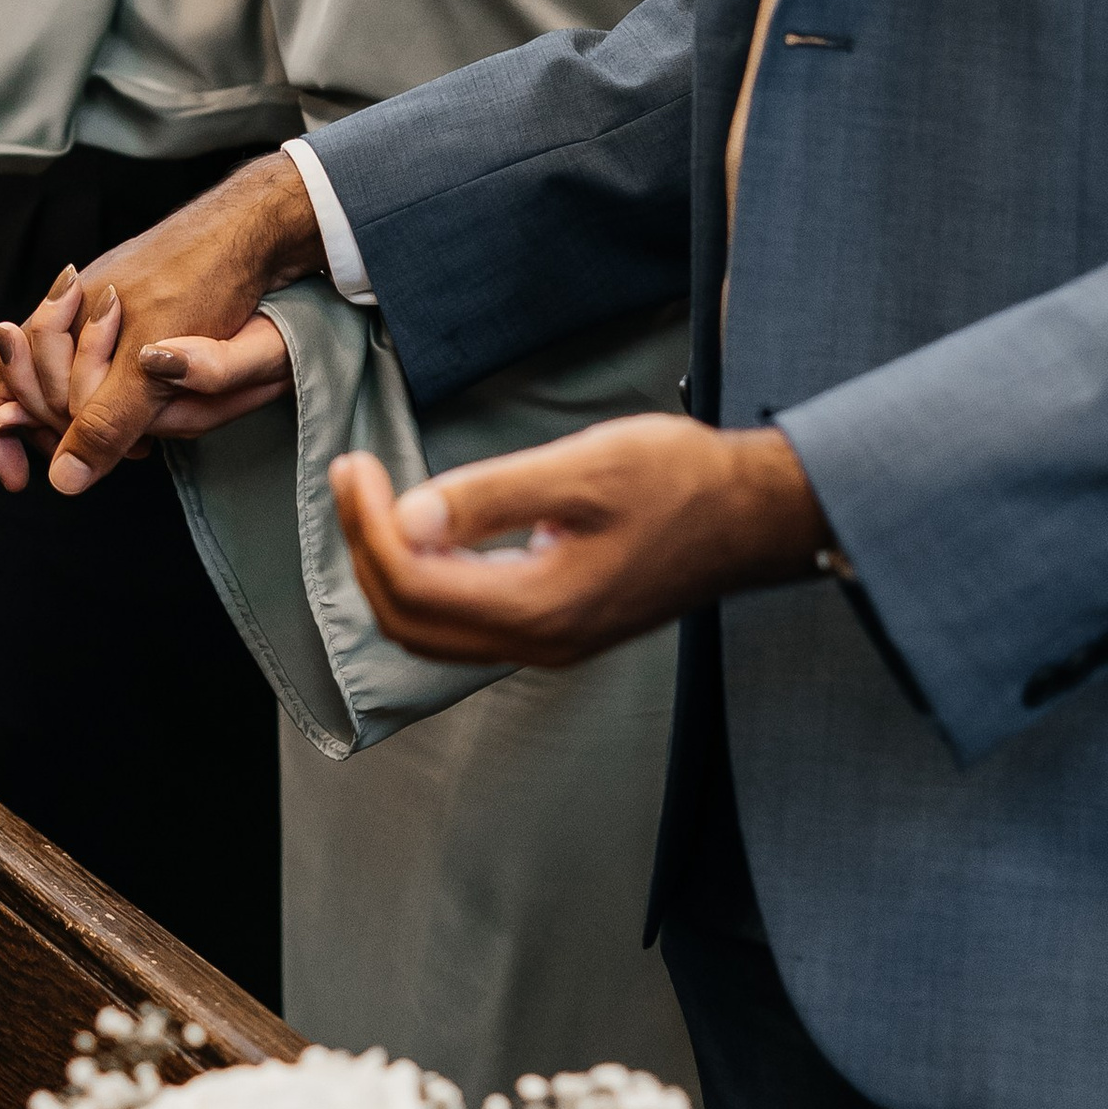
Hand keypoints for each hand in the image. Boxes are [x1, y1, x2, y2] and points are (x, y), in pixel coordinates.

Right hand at [0, 267, 293, 490]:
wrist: (257, 228)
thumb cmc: (203, 279)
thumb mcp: (153, 363)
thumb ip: (107, 420)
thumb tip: (63, 479)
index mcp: (61, 317)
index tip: (21, 480)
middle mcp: (72, 308)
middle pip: (30, 383)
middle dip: (55, 428)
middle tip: (105, 457)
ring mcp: (105, 306)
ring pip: (72, 377)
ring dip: (92, 418)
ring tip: (137, 445)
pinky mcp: (140, 309)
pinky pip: (108, 363)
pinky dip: (121, 399)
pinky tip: (155, 413)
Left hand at [331, 419, 825, 668]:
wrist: (755, 515)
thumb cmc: (681, 481)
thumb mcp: (583, 469)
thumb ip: (491, 498)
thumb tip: (407, 517)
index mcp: (542, 606)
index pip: (413, 584)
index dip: (367, 527)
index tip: (354, 466)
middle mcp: (540, 641)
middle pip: (410, 621)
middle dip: (365, 549)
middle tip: (352, 476)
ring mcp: (551, 642)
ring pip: (434, 631)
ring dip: (390, 571)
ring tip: (373, 503)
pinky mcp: (561, 627)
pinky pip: (467, 624)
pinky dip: (427, 582)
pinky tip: (427, 530)